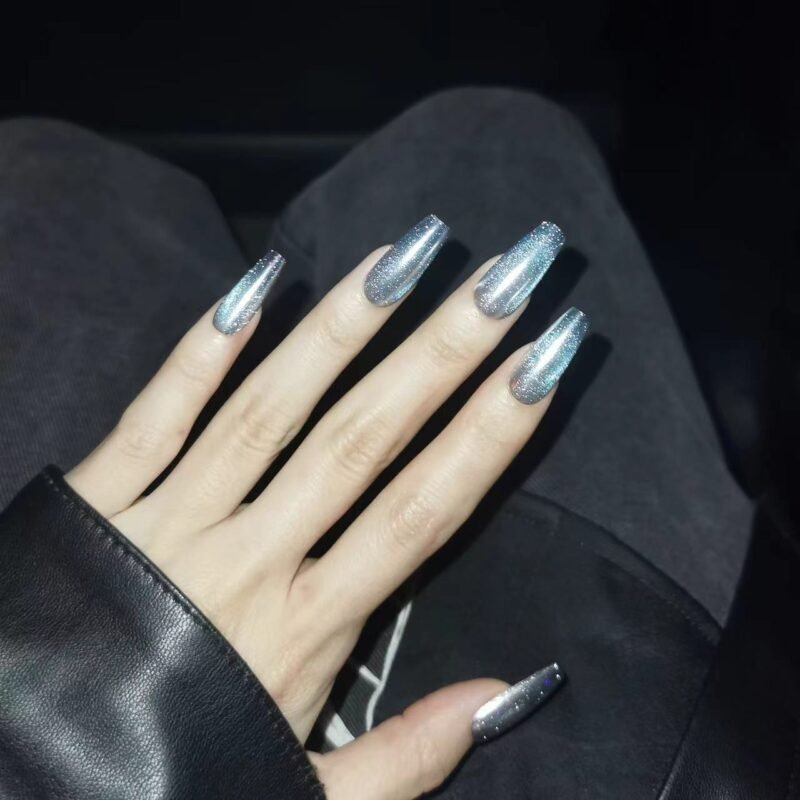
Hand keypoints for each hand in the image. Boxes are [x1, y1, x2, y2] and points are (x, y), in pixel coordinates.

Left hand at [66, 216, 584, 798]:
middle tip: (505, 280)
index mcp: (303, 631)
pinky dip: (203, 350)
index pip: (419, 515)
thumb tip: (509, 694)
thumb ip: (406, 757)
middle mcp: (245, 561)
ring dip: (340, 330)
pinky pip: (157, 413)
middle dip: (441, 355)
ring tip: (404, 257)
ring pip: (270, 408)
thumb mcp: (304, 795)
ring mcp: (170, 521)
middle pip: (361, 441)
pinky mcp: (102, 498)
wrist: (26, 782)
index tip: (542, 364)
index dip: (487, 438)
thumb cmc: (173, 773)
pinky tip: (255, 286)